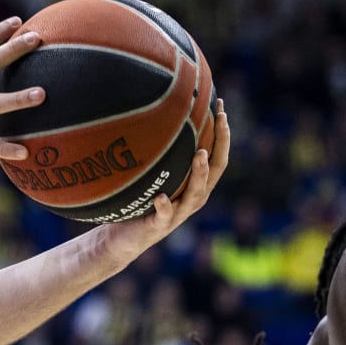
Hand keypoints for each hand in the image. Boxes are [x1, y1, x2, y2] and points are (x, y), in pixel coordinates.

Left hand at [94, 100, 230, 259]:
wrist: (122, 239)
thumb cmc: (138, 201)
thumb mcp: (152, 174)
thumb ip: (158, 152)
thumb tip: (151, 112)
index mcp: (195, 184)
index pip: (216, 156)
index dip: (223, 133)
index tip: (221, 105)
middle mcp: (192, 198)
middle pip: (215, 170)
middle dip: (220, 144)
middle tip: (220, 119)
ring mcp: (178, 213)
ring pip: (195, 193)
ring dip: (199, 173)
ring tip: (199, 153)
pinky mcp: (159, 227)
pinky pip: (164, 216)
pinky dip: (164, 207)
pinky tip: (159, 197)